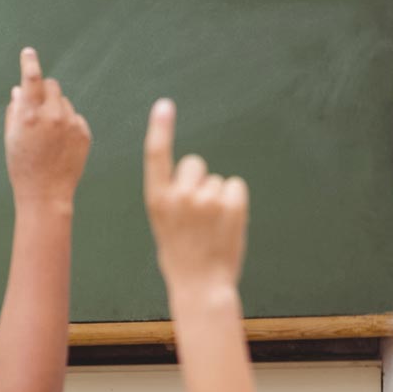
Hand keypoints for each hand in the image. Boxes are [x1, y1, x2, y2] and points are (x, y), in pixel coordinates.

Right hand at [3, 48, 90, 207]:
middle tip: (38, 107)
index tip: (29, 52)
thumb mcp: (11, 138)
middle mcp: (52, 115)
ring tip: (48, 136)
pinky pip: (75, 117)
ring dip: (56, 109)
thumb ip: (15, 110)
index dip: (29, 63)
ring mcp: (71, 123)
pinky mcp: (84, 132)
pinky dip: (67, 124)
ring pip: (64, 102)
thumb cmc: (22, 166)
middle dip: (44, 91)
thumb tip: (19, 90)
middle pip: (52, 85)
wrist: (46, 194)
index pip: (31, 78)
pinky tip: (60, 144)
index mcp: (30, 115)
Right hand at [144, 99, 248, 295]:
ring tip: (212, 227)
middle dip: (198, 179)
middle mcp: (179, 195)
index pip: (156, 156)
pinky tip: (226, 225)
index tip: (164, 105)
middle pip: (194, 163)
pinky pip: (235, 187)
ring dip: (218, 198)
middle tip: (198, 213)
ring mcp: (206, 199)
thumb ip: (174, 197)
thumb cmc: (181, 256)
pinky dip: (235, 202)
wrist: (200, 286)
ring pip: (217, 180)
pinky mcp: (231, 203)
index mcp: (157, 200)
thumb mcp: (164, 224)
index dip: (160, 128)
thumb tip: (195, 175)